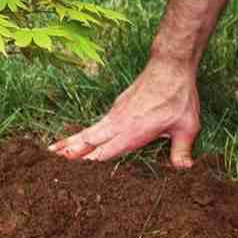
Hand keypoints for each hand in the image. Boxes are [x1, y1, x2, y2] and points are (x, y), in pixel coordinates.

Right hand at [48, 57, 199, 167]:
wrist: (170, 66)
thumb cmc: (178, 98)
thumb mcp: (187, 127)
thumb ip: (182, 151)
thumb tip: (185, 169)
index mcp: (133, 132)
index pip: (106, 151)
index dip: (89, 162)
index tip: (72, 171)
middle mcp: (119, 123)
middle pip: (89, 140)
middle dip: (70, 151)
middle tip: (51, 160)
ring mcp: (116, 113)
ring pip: (89, 130)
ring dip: (71, 140)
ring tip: (53, 150)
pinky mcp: (118, 106)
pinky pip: (97, 123)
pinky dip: (84, 132)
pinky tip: (81, 137)